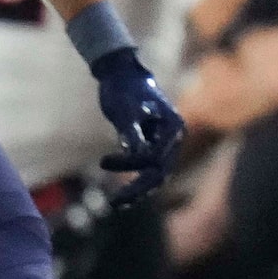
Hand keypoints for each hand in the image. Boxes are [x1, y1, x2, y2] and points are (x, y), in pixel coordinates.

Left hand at [92, 45, 184, 204]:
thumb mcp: (126, 109)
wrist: (121, 75)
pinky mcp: (152, 146)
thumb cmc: (124, 88)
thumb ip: (133, 131)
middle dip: (137, 188)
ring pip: (155, 175)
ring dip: (137, 190)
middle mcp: (173, 138)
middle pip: (159, 172)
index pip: (156, 157)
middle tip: (115, 203)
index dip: (132, 164)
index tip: (104, 162)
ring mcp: (164, 144)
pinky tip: (122, 197)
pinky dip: (135, 181)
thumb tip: (137, 153)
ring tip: (116, 203)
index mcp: (173, 127)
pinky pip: (147, 170)